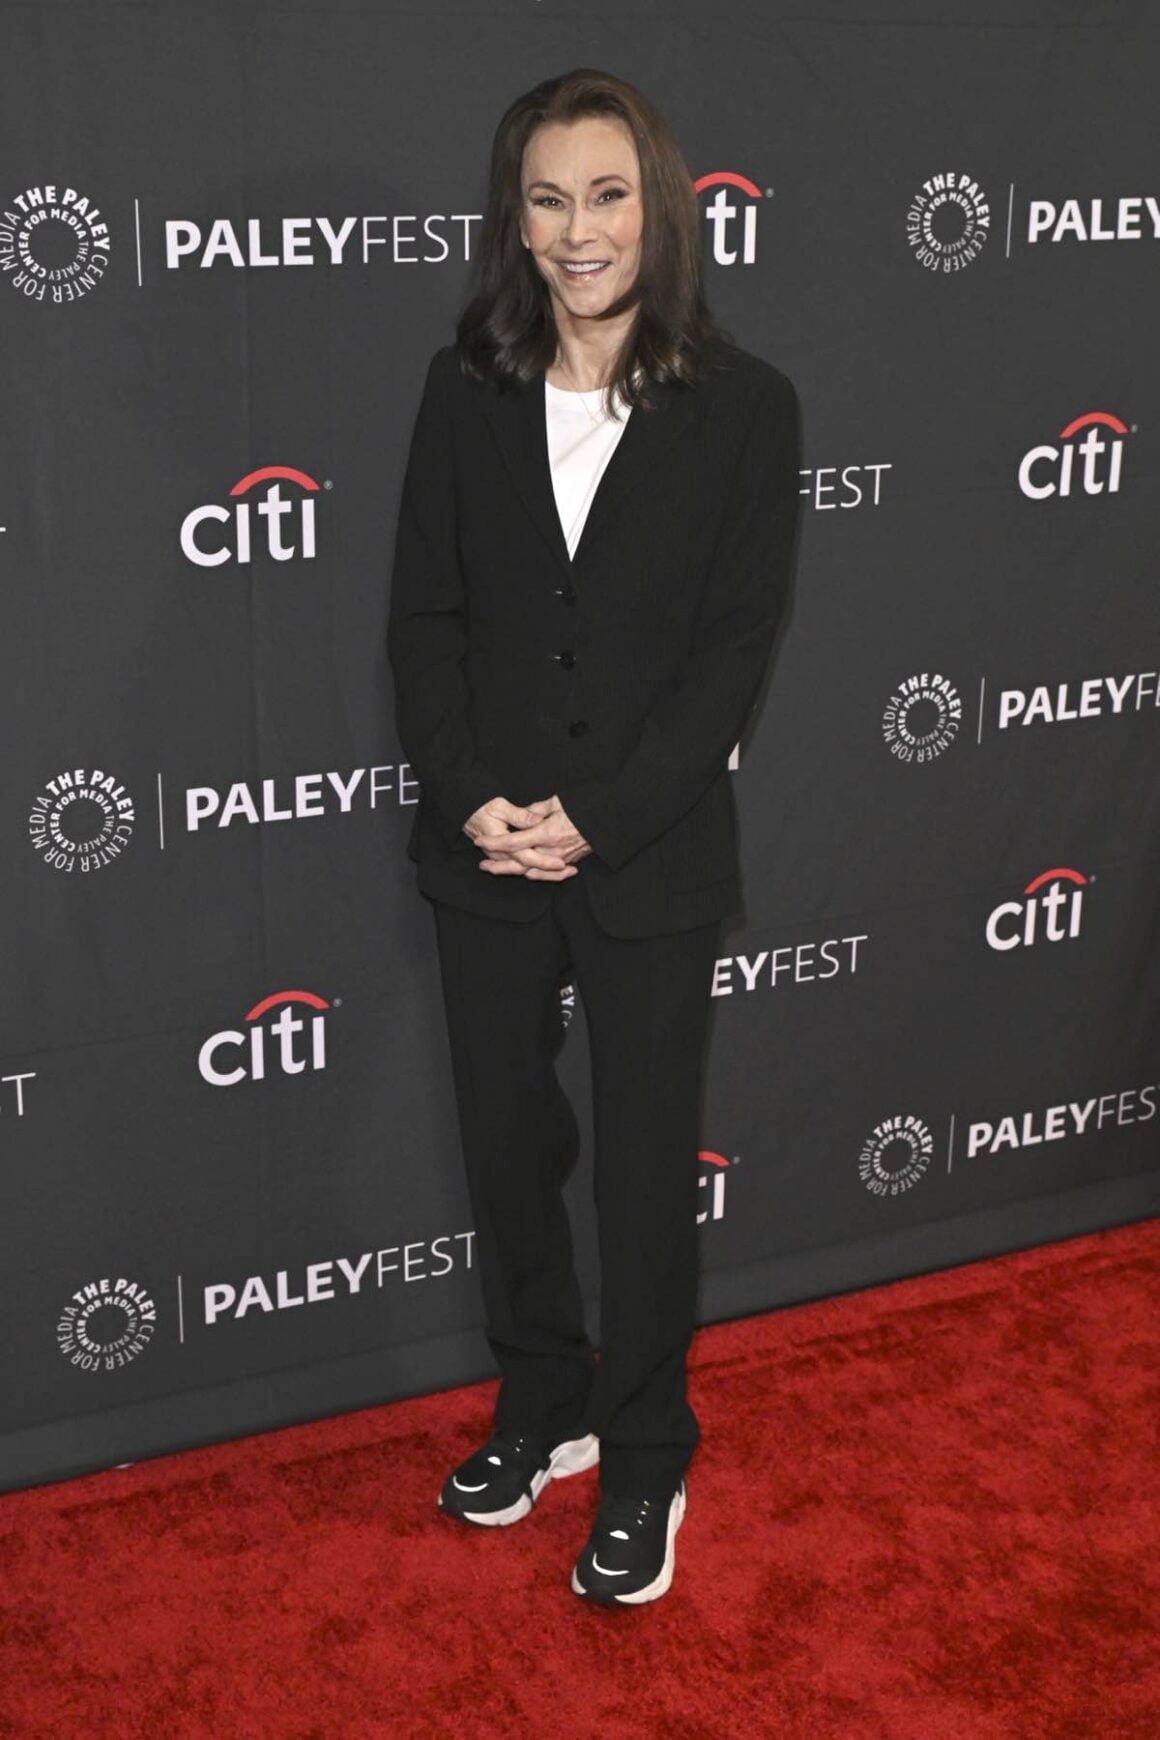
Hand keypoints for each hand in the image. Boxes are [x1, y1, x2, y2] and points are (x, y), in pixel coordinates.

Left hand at [465, 794, 590, 879]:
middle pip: (519, 863)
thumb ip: (537, 810)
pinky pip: (546, 873)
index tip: (480, 841)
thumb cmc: (586, 807)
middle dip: (498, 866)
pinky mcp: (569, 861)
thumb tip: (524, 815)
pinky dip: (533, 874)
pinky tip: (523, 873)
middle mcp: (552, 850)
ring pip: (531, 871)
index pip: (514, 842)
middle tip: (482, 866)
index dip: (495, 843)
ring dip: (512, 872)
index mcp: (547, 833)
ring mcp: (561, 858)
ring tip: (495, 871)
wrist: (610, 820)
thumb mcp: (559, 801)